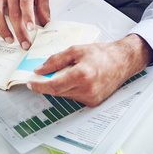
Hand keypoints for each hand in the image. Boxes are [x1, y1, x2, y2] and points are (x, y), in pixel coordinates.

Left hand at [27, 35, 152, 106]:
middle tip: (42, 75)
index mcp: (82, 75)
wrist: (122, 61)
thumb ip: (55, 60)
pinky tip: (75, 79)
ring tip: (66, 73)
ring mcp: (91, 98)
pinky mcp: (93, 103)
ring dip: (59, 86)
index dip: (39, 86)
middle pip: (57, 92)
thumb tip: (39, 70)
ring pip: (65, 95)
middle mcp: (87, 90)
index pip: (54, 86)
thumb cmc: (101, 54)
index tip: (30, 83)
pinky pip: (74, 97)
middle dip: (47, 84)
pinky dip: (69, 89)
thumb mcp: (75, 50)